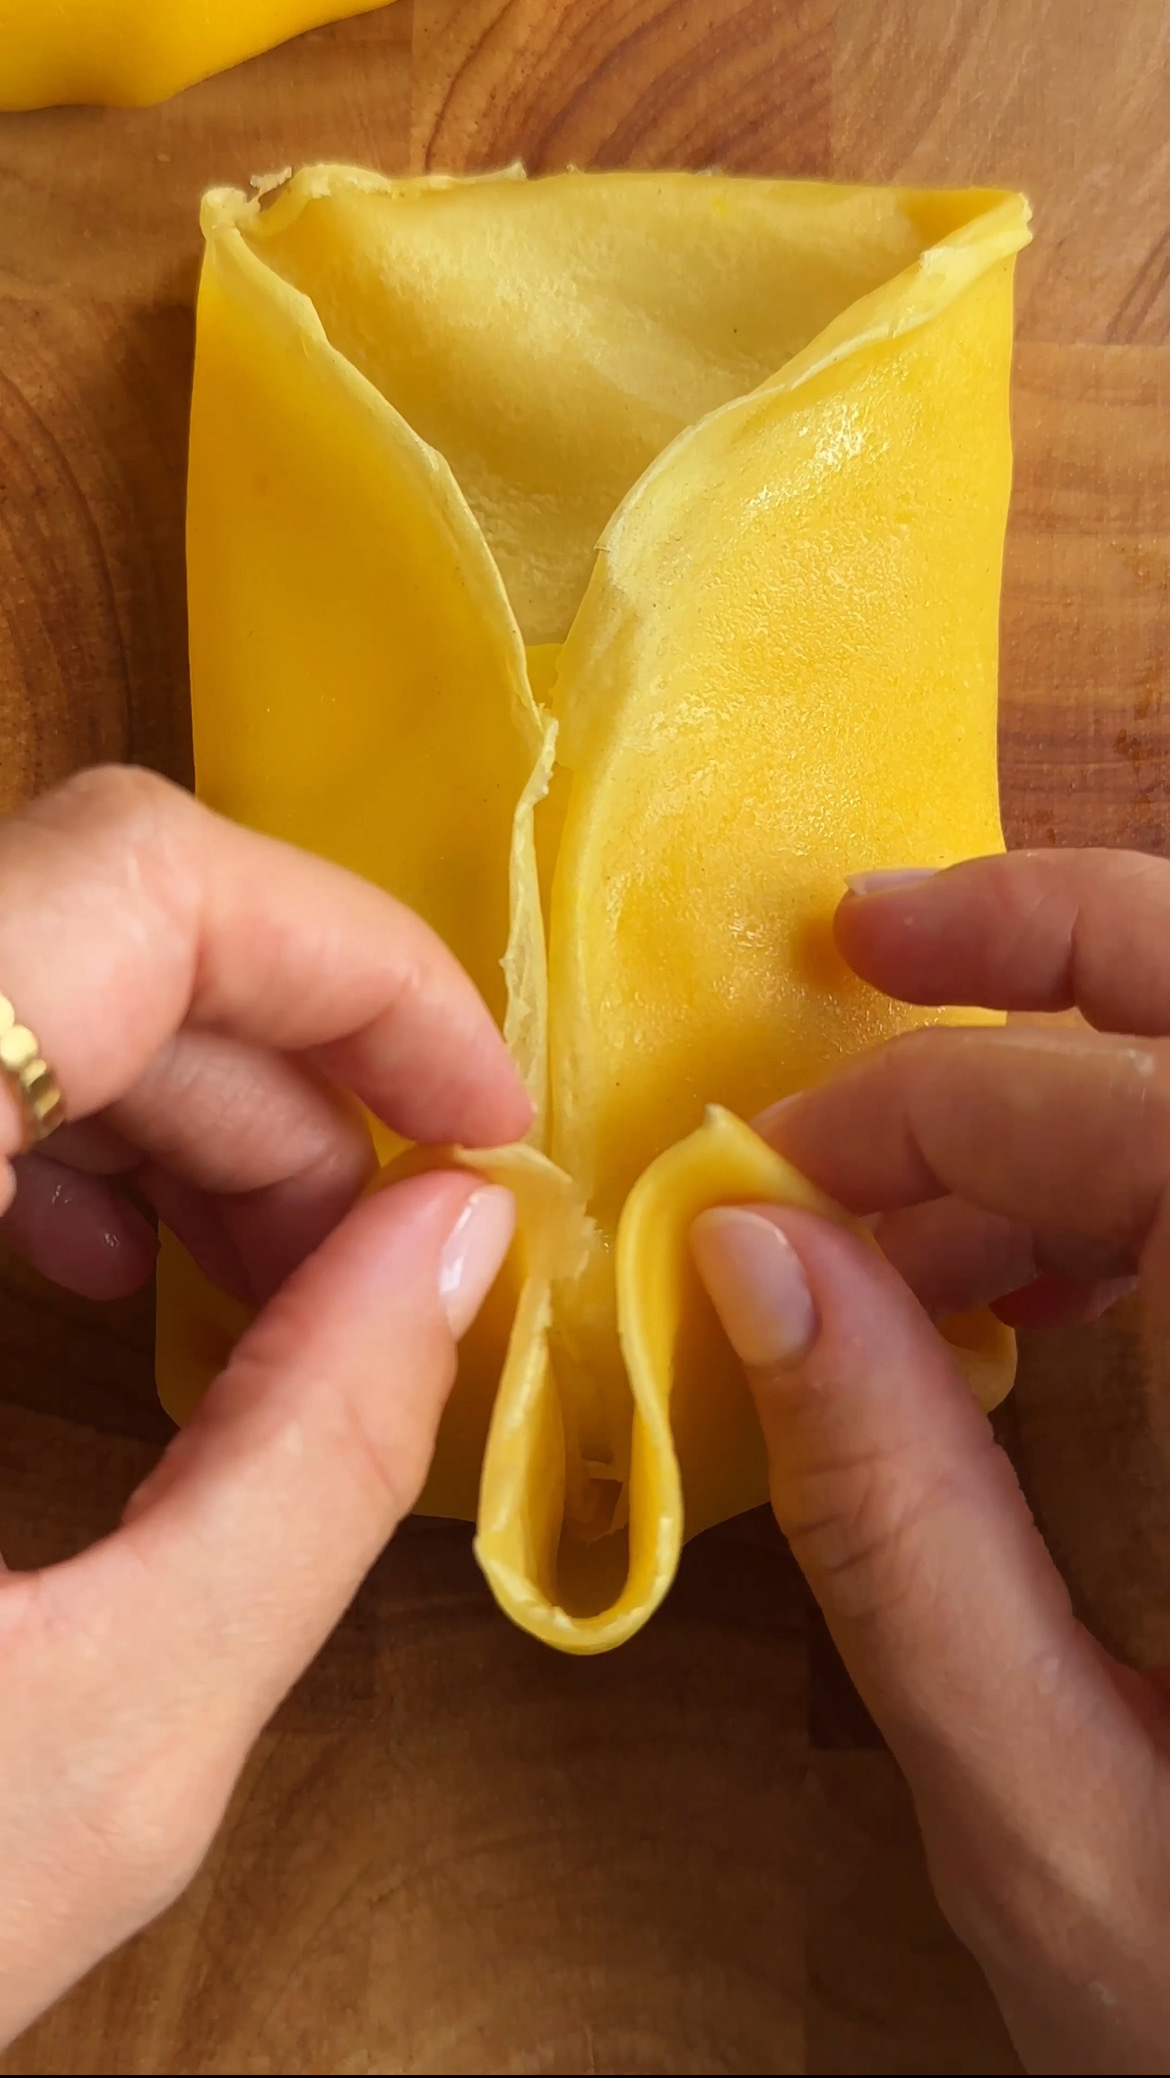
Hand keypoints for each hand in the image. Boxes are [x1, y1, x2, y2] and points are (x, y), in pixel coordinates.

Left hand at [0, 767, 528, 2048]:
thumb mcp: (91, 1743)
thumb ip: (313, 1458)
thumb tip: (453, 1240)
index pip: (133, 885)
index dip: (355, 968)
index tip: (477, 1120)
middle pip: (77, 924)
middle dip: (285, 1081)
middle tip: (385, 1266)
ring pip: (5, 980)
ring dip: (177, 1108)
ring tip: (262, 1292)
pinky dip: (46, 1132)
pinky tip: (95, 1269)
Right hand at [691, 849, 1169, 2075]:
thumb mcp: (1049, 1810)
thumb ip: (898, 1520)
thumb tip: (751, 1255)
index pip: (1143, 1126)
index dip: (930, 1106)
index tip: (768, 1173)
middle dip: (1062, 929)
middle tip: (875, 928)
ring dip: (1087, 1070)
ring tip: (911, 1182)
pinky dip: (1147, 1173)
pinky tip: (1040, 1261)